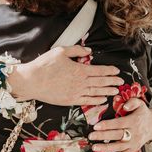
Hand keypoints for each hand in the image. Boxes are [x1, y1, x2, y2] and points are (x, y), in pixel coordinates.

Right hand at [0, 45, 123, 107]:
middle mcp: (80, 83)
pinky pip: (87, 101)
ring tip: (116, 91)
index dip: (110, 71)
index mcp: (79, 69)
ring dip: (107, 92)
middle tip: (121, 82)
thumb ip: (77, 50)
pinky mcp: (69, 101)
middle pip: (100, 82)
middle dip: (112, 82)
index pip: (99, 70)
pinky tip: (103, 101)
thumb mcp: (61, 51)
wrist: (31, 81)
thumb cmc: (44, 65)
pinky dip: (96, 101)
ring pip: (96, 93)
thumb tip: (89, 51)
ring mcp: (75, 93)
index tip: (117, 71)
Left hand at [88, 98, 151, 151]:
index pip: (118, 124)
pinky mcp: (134, 150)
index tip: (96, 126)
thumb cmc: (142, 113)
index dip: (107, 125)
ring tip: (94, 147)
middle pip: (117, 135)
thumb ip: (132, 102)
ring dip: (106, 148)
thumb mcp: (140, 104)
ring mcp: (134, 143)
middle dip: (102, 136)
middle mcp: (134, 133)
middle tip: (90, 136)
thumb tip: (125, 105)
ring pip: (119, 147)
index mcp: (134, 121)